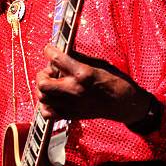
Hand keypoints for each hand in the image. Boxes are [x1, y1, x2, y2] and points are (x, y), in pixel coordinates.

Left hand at [36, 44, 150, 123]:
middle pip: (42, 82)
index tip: (49, 49)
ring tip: (52, 84)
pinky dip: (45, 105)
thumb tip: (63, 51)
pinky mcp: (71, 115)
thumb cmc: (115, 81)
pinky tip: (52, 99)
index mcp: (82, 73)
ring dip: (43, 88)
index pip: (56, 59)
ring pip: (42, 97)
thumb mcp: (99, 63)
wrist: (124, 103)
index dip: (48, 51)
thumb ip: (78, 58)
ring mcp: (71, 105)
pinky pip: (47, 113)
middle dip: (43, 73)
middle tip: (51, 71)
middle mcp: (74, 90)